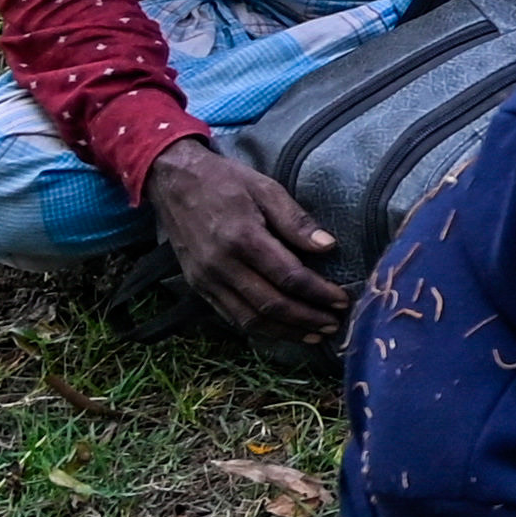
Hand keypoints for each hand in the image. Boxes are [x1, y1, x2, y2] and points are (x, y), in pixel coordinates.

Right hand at [139, 136, 345, 343]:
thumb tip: (328, 246)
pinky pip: (230, 316)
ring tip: (314, 335)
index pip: (289, 277)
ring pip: (250, 319)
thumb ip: (296, 220)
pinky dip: (258, 329)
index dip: (319, 293)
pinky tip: (280, 330)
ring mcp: (206, 280)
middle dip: (307, 319)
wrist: (173, 181)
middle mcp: (222, 265)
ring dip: (285, 332)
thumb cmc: (224, 181)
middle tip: (334, 324)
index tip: (342, 300)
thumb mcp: (266, 188)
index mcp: (243, 237)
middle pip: (271, 305)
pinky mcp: (197, 286)